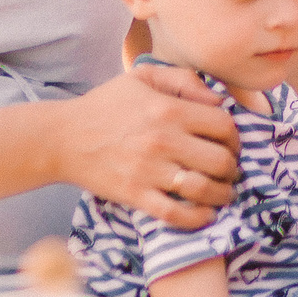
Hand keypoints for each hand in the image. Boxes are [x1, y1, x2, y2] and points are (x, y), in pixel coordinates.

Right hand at [59, 62, 238, 228]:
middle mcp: (163, 140)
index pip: (223, 126)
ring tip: (223, 194)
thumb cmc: (105, 106)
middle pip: (220, 160)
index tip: (230, 144)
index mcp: (168, 110)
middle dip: (233, 168)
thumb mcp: (142, 77)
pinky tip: (205, 215)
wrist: (63, 138)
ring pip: (204, 189)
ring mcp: (149, 170)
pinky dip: (198, 218)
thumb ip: (183, 79)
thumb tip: (218, 99)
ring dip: (222, 195)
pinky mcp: (135, 195)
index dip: (235, 137)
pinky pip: (176, 214)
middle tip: (230, 170)